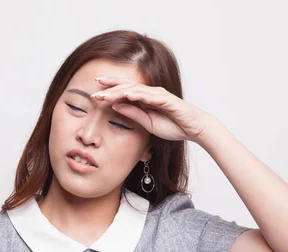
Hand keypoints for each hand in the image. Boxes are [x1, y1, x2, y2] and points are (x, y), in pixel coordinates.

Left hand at [90, 76, 214, 141]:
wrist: (194, 129)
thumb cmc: (173, 126)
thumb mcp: (147, 123)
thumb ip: (132, 114)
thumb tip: (115, 107)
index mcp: (145, 98)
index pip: (124, 91)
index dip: (109, 90)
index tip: (94, 93)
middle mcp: (150, 93)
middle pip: (126, 86)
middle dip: (110, 86)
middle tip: (94, 88)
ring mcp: (158, 94)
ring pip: (135, 89)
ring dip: (119, 90)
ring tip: (105, 94)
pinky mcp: (166, 99)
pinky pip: (149, 95)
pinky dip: (136, 94)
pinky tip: (125, 94)